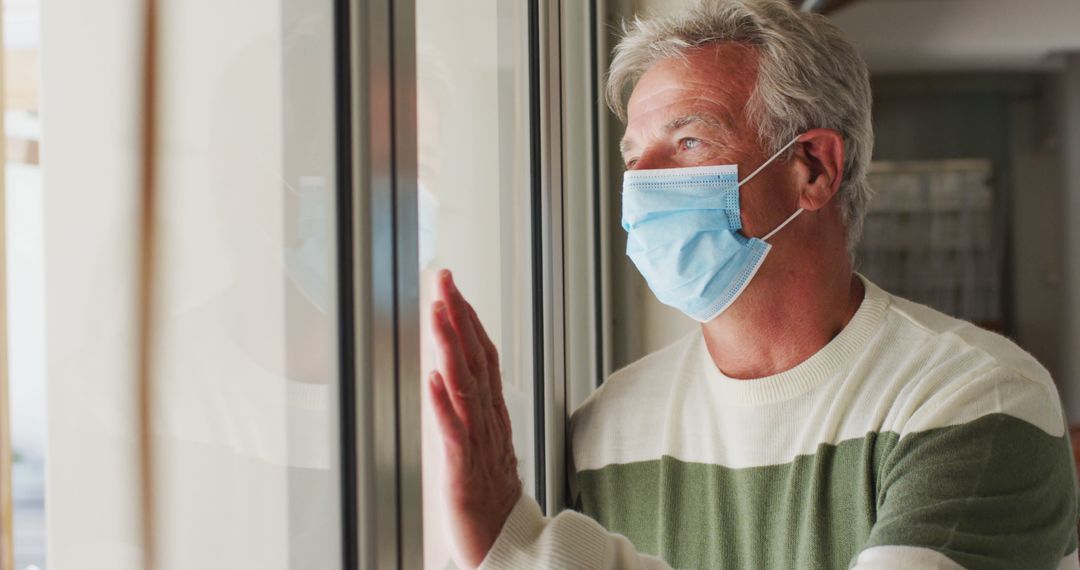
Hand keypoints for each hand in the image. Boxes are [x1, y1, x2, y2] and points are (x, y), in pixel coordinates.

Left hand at [428, 269, 522, 568]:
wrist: (508, 550)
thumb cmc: (491, 502)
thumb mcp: (484, 447)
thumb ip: (474, 413)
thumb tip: (458, 378)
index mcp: (492, 417)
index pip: (482, 358)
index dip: (469, 322)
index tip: (454, 289)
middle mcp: (488, 424)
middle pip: (474, 361)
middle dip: (458, 318)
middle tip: (444, 280)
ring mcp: (478, 446)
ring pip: (464, 387)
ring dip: (450, 346)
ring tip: (437, 312)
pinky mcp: (463, 473)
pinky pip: (454, 434)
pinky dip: (444, 404)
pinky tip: (434, 377)